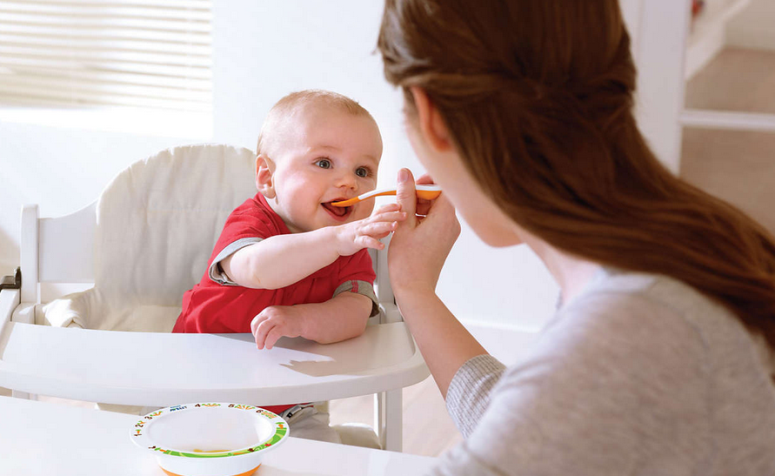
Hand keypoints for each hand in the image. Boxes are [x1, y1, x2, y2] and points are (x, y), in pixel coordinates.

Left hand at [251, 305, 304, 349]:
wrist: (303, 317)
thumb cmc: (289, 319)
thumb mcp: (275, 316)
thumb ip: (266, 322)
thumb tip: (257, 334)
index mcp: (268, 310)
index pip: (255, 321)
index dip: (254, 332)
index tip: (257, 338)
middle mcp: (272, 313)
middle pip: (257, 326)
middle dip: (256, 338)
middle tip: (259, 345)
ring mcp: (277, 318)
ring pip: (262, 330)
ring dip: (260, 340)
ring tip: (263, 346)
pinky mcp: (283, 326)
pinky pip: (271, 336)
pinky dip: (269, 342)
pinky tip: (270, 346)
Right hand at [334, 203, 406, 255]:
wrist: (334, 240)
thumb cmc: (352, 235)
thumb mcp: (367, 229)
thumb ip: (380, 228)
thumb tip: (393, 225)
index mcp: (369, 221)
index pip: (380, 211)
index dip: (391, 207)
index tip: (402, 205)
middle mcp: (365, 224)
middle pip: (380, 217)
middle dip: (393, 215)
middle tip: (405, 214)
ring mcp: (360, 232)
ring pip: (373, 227)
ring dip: (385, 226)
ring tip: (395, 226)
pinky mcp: (356, 241)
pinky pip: (365, 242)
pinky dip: (374, 243)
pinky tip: (381, 246)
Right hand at [389, 169, 459, 296]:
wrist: (415, 288)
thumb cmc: (408, 262)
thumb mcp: (403, 224)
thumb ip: (405, 196)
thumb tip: (405, 173)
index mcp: (445, 218)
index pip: (442, 186)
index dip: (425, 182)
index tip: (410, 185)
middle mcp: (452, 224)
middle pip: (438, 197)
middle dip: (419, 196)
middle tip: (401, 203)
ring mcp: (449, 232)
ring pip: (435, 209)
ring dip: (418, 207)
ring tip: (401, 218)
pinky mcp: (444, 240)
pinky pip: (435, 221)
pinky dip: (421, 219)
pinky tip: (407, 227)